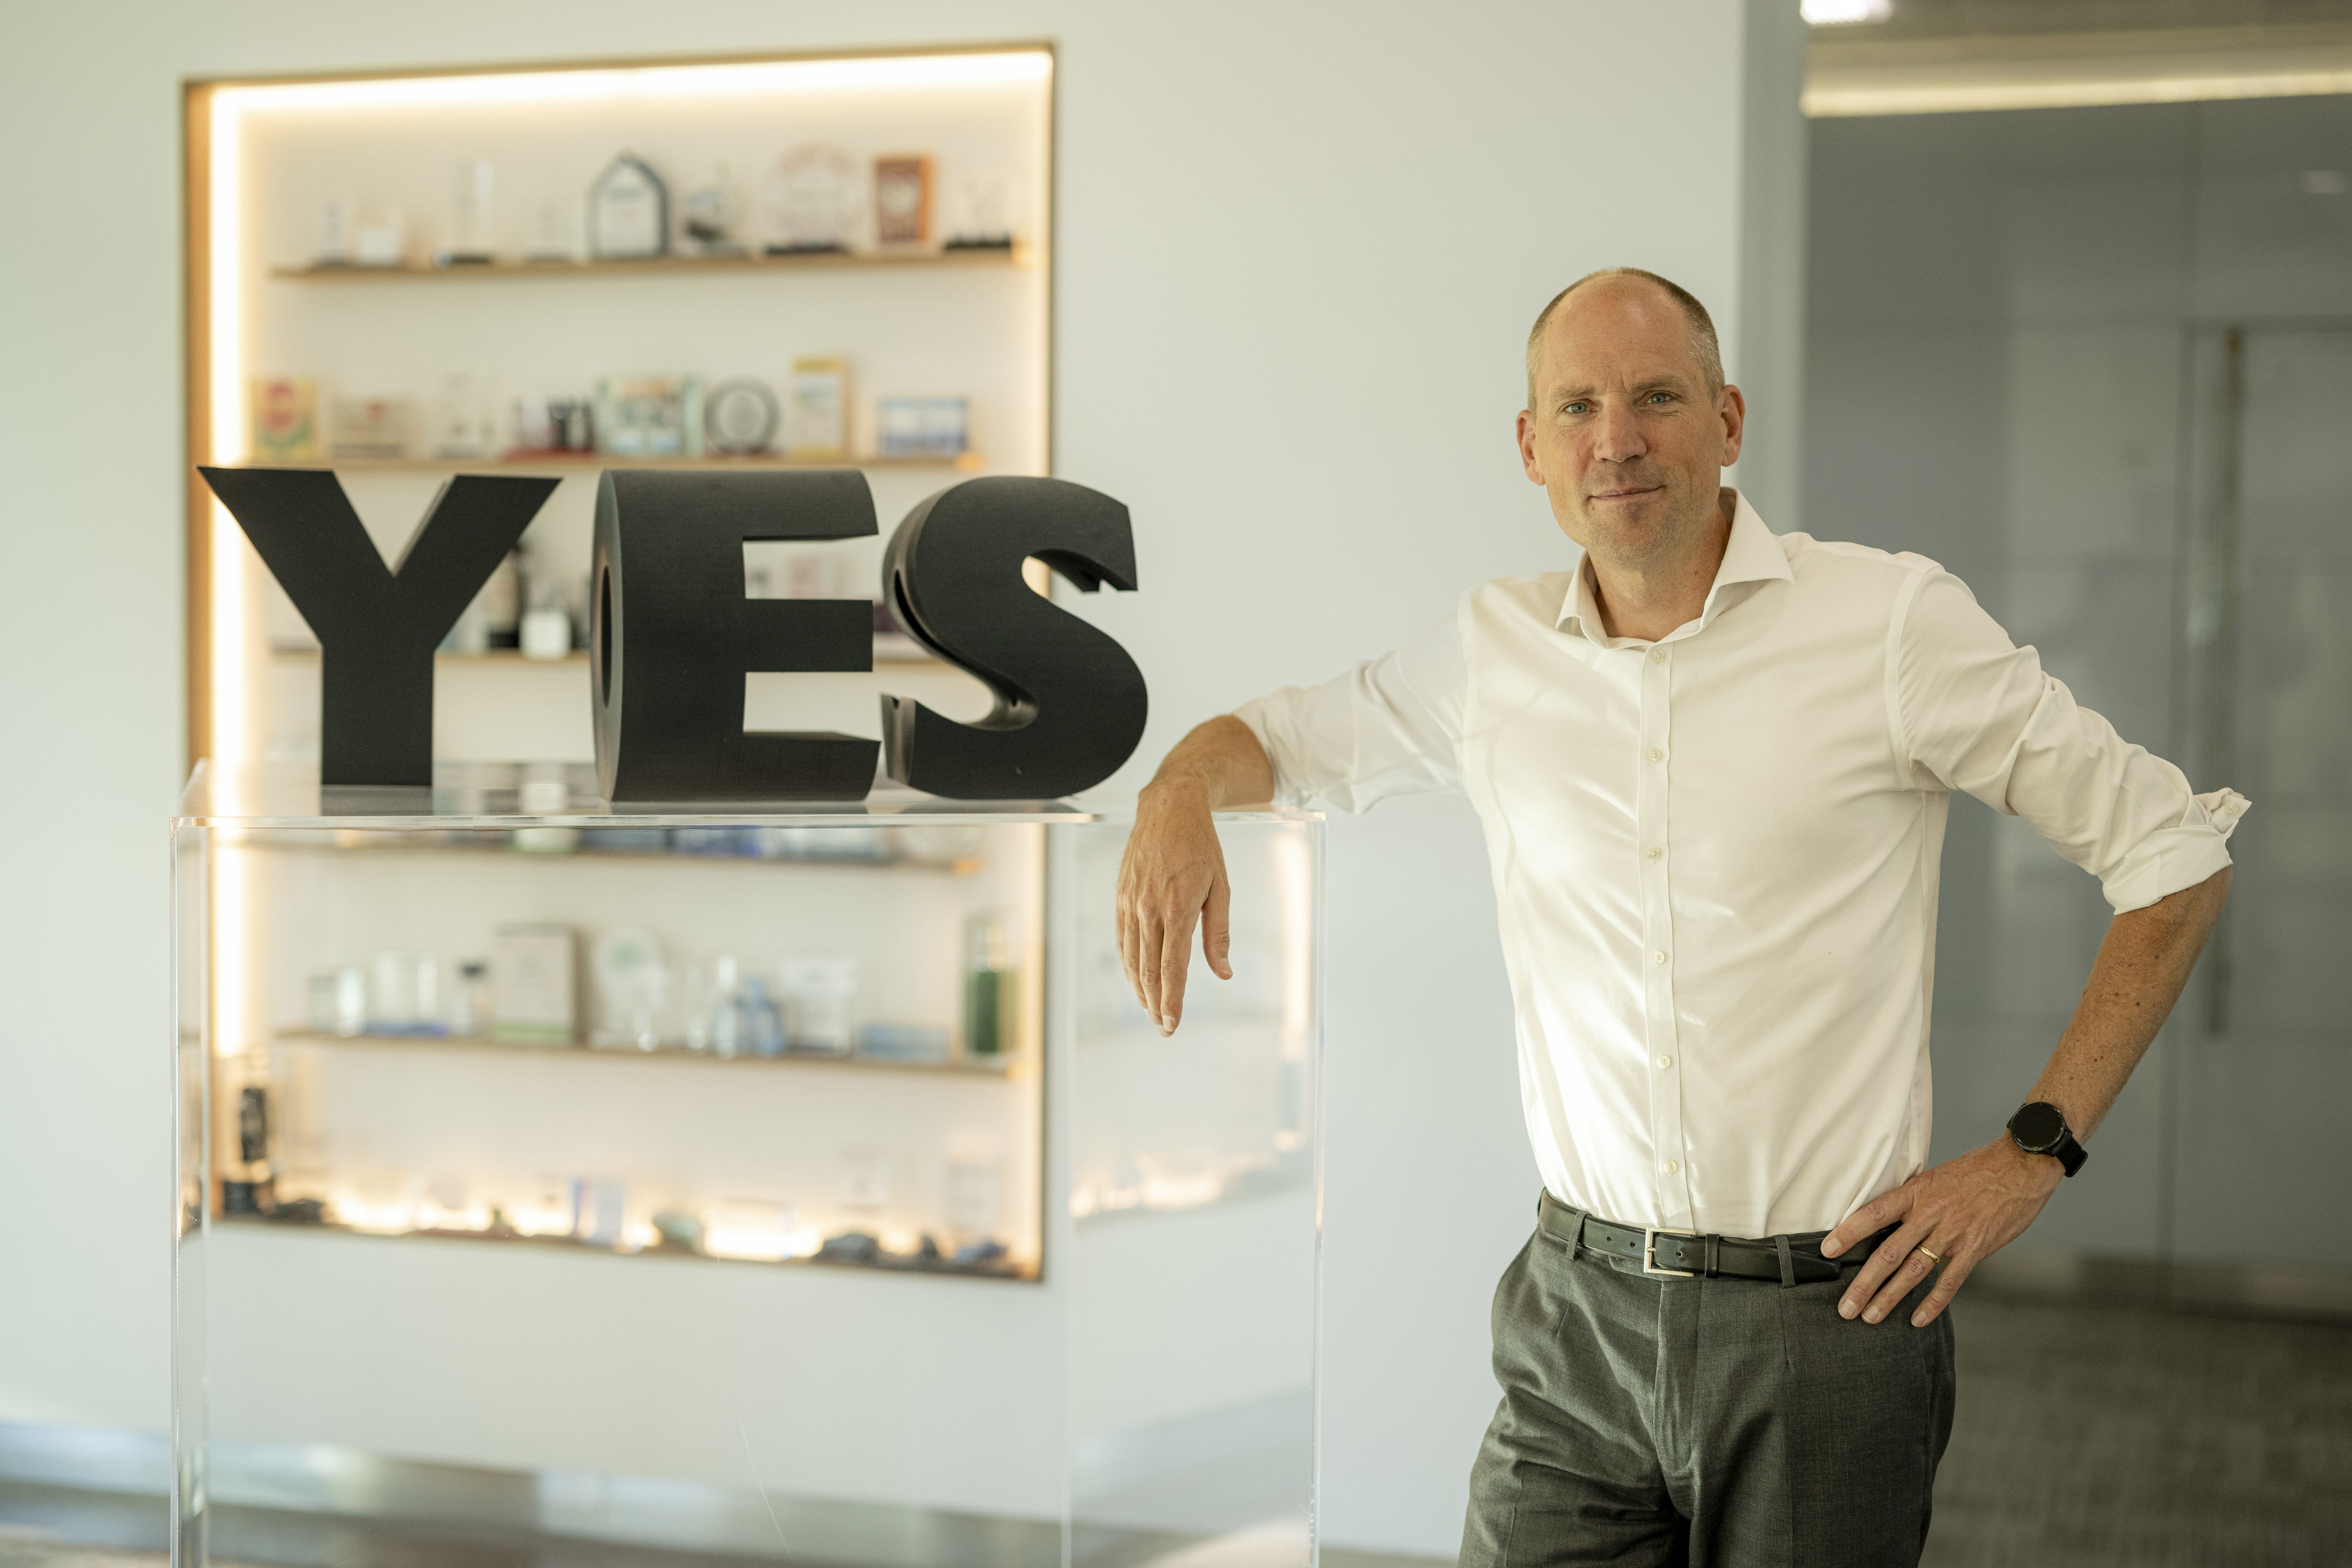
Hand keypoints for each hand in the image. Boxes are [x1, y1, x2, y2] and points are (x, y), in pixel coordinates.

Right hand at [1115, 779, 1232, 1034]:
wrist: (1169, 807)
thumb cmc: (1201, 845)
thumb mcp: (1220, 887)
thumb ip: (1218, 933)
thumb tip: (1223, 973)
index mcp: (1177, 908)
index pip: (1172, 968)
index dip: (1172, 1000)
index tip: (1172, 1024)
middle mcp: (1149, 909)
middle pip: (1148, 970)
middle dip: (1156, 1004)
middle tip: (1164, 1028)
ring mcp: (1131, 903)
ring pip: (1132, 959)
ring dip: (1140, 990)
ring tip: (1151, 1011)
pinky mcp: (1121, 897)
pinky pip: (1122, 940)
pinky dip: (1128, 965)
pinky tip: (1137, 980)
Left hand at [1821, 1136, 2062, 1327]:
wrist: (2020, 1166)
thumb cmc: (1976, 1170)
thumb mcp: (1936, 1177)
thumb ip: (1913, 1200)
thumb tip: (1888, 1218)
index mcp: (1916, 1193)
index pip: (1873, 1214)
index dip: (1848, 1232)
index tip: (1827, 1251)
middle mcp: (1930, 1214)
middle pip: (1889, 1252)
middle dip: (1864, 1282)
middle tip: (1846, 1306)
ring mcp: (1953, 1233)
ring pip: (1914, 1271)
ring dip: (1890, 1297)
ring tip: (1870, 1317)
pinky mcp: (1976, 1248)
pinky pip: (1950, 1281)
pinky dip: (1933, 1303)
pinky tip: (1917, 1319)